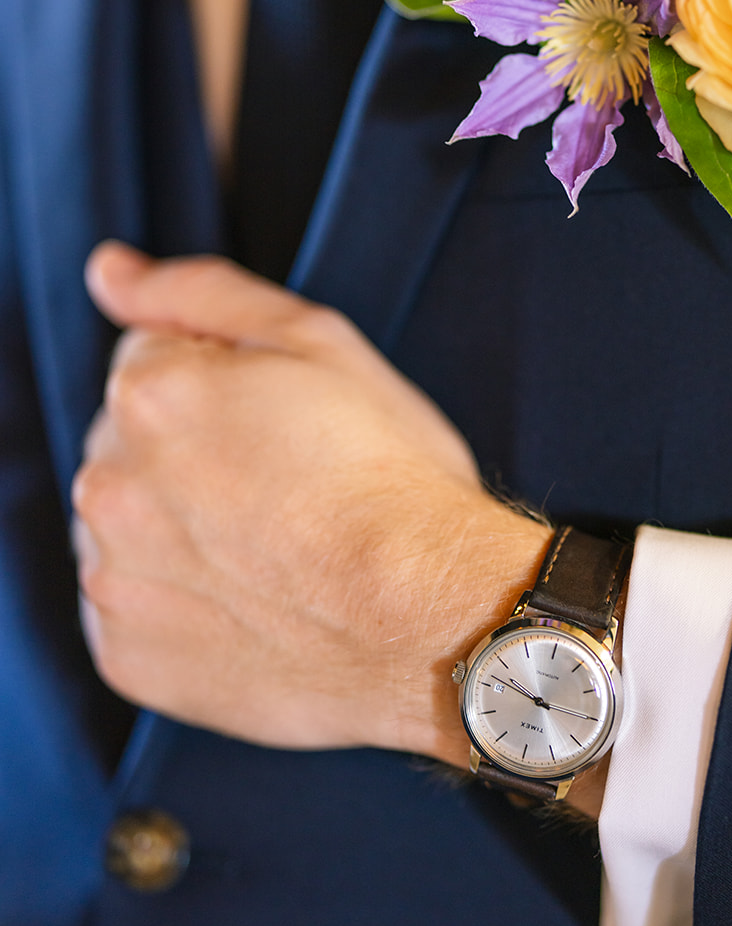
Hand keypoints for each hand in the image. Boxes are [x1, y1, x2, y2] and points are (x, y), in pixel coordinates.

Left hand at [71, 242, 552, 771]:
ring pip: (129, 526)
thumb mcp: (320, 343)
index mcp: (149, 394)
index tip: (286, 425)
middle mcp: (108, 485)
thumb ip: (198, 293)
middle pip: (131, 443)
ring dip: (178, 529)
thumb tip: (107, 270)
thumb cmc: (392, 481)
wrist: (429, 621)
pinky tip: (251, 603)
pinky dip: (178, 605)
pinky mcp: (124, 656)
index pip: (152, 359)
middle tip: (289, 488)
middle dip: (192, 453)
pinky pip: (133, 609)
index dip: (227, 384)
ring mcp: (111, 578)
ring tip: (274, 551)